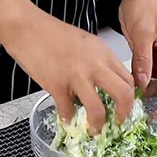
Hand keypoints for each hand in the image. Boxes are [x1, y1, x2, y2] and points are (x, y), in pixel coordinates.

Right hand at [0, 0, 134, 133]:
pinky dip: (68, 118)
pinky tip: (66, 118)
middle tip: (117, 122)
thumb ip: (96, 61)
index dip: (130, 97)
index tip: (124, 106)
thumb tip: (101, 82)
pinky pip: (68, 110)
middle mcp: (95, 65)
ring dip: (97, 125)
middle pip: (123, 94)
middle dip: (123, 114)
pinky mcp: (57, 86)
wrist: (26, 26)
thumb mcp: (84, 42)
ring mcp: (76, 76)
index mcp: (103, 53)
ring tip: (93, 130)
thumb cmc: (50, 33)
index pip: (128, 79)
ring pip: (98, 109)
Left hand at [119, 0, 156, 120]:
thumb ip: (143, 58)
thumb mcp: (143, 32)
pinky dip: (143, 86)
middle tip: (155, 117)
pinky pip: (149, 76)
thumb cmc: (145, 5)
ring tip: (141, 109)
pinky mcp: (150, 57)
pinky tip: (134, 95)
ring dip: (153, 96)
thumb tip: (143, 82)